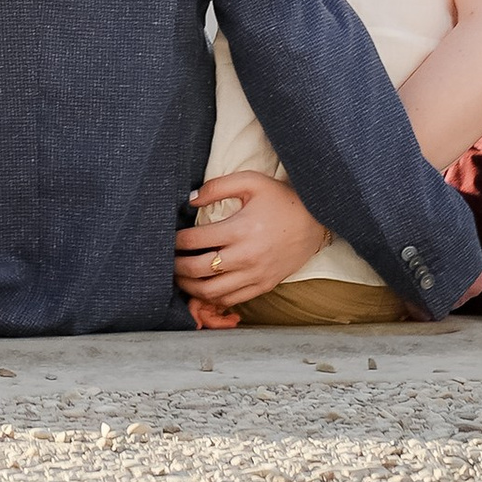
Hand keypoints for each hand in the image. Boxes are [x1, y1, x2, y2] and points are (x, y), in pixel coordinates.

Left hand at [174, 175, 328, 310]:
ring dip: (190, 286)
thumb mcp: (251, 182)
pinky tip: (202, 290)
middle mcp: (245, 256)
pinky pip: (232, 299)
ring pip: (212, 291)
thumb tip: (189, 199)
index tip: (169, 239)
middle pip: (199, 269)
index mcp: (239, 230)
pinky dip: (212, 298)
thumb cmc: (281, 199)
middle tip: (166, 261)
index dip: (177, 241)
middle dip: (177, 266)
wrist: (315, 220)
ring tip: (179, 277)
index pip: (196, 240)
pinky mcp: (264, 285)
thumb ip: (217, 187)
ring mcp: (255, 274)